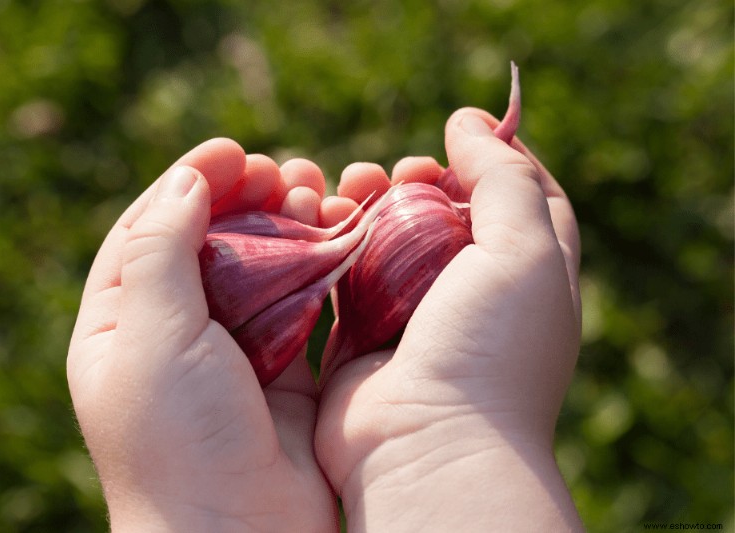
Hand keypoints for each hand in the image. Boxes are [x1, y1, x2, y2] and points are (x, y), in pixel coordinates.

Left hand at [67, 139, 338, 531]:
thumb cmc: (178, 440)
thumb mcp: (150, 335)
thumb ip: (161, 252)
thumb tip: (182, 181)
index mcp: (121, 325)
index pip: (148, 231)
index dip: (188, 183)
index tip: (233, 150)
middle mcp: (175, 335)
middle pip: (210, 243)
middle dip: (244, 199)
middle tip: (283, 171)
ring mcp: (234, 354)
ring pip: (261, 269)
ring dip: (287, 227)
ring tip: (315, 193)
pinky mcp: (286, 372)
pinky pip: (302, 305)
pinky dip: (319, 268)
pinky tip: (338, 239)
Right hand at [315, 109, 583, 530]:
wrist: (426, 446)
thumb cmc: (490, 350)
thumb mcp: (524, 250)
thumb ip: (504, 177)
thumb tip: (469, 121)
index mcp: (528, 275)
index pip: (526, 197)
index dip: (498, 157)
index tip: (464, 130)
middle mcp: (474, 294)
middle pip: (449, 212)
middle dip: (426, 178)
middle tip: (406, 168)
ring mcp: (415, 315)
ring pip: (392, 237)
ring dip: (373, 202)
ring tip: (357, 182)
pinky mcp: (362, 332)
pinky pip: (347, 270)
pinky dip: (336, 239)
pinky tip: (325, 216)